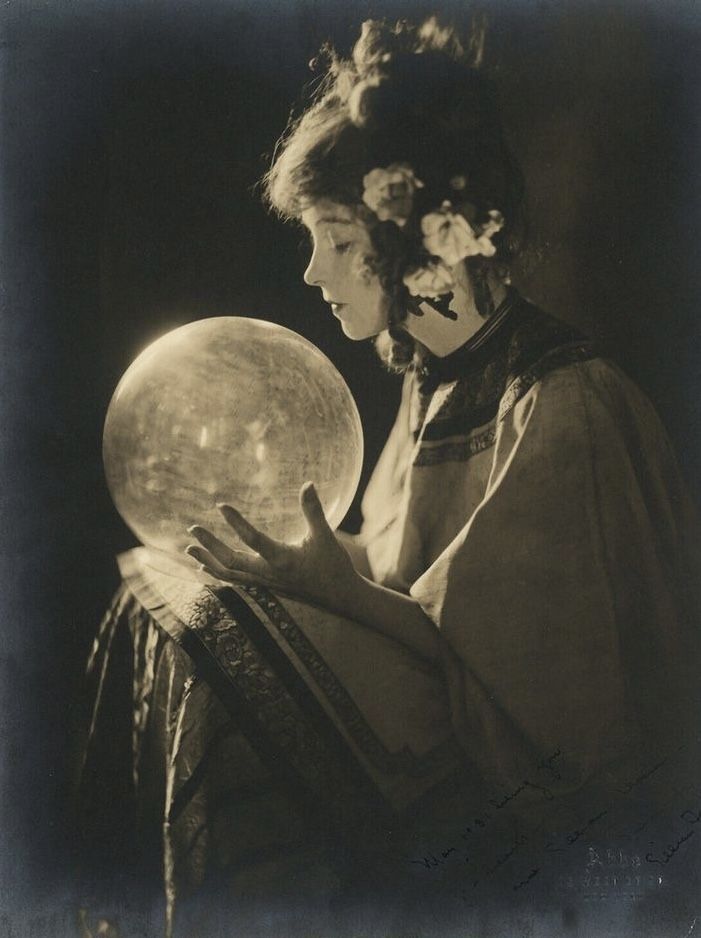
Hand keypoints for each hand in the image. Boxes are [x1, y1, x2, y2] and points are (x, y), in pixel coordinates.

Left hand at [185, 481, 359, 610]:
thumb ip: (313, 511)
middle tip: (192, 529)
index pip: (253, 539)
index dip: (235, 522)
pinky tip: (205, 567)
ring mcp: (266, 584)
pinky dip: (218, 574)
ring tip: (190, 549)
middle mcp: (269, 575)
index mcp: (282, 560)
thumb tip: (308, 484)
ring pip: (230, 575)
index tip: (220, 505)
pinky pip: (236, 582)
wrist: (340, 597)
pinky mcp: (266, 588)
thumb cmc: (333, 565)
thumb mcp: (325, 536)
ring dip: (208, 561)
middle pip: (231, 562)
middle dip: (210, 545)